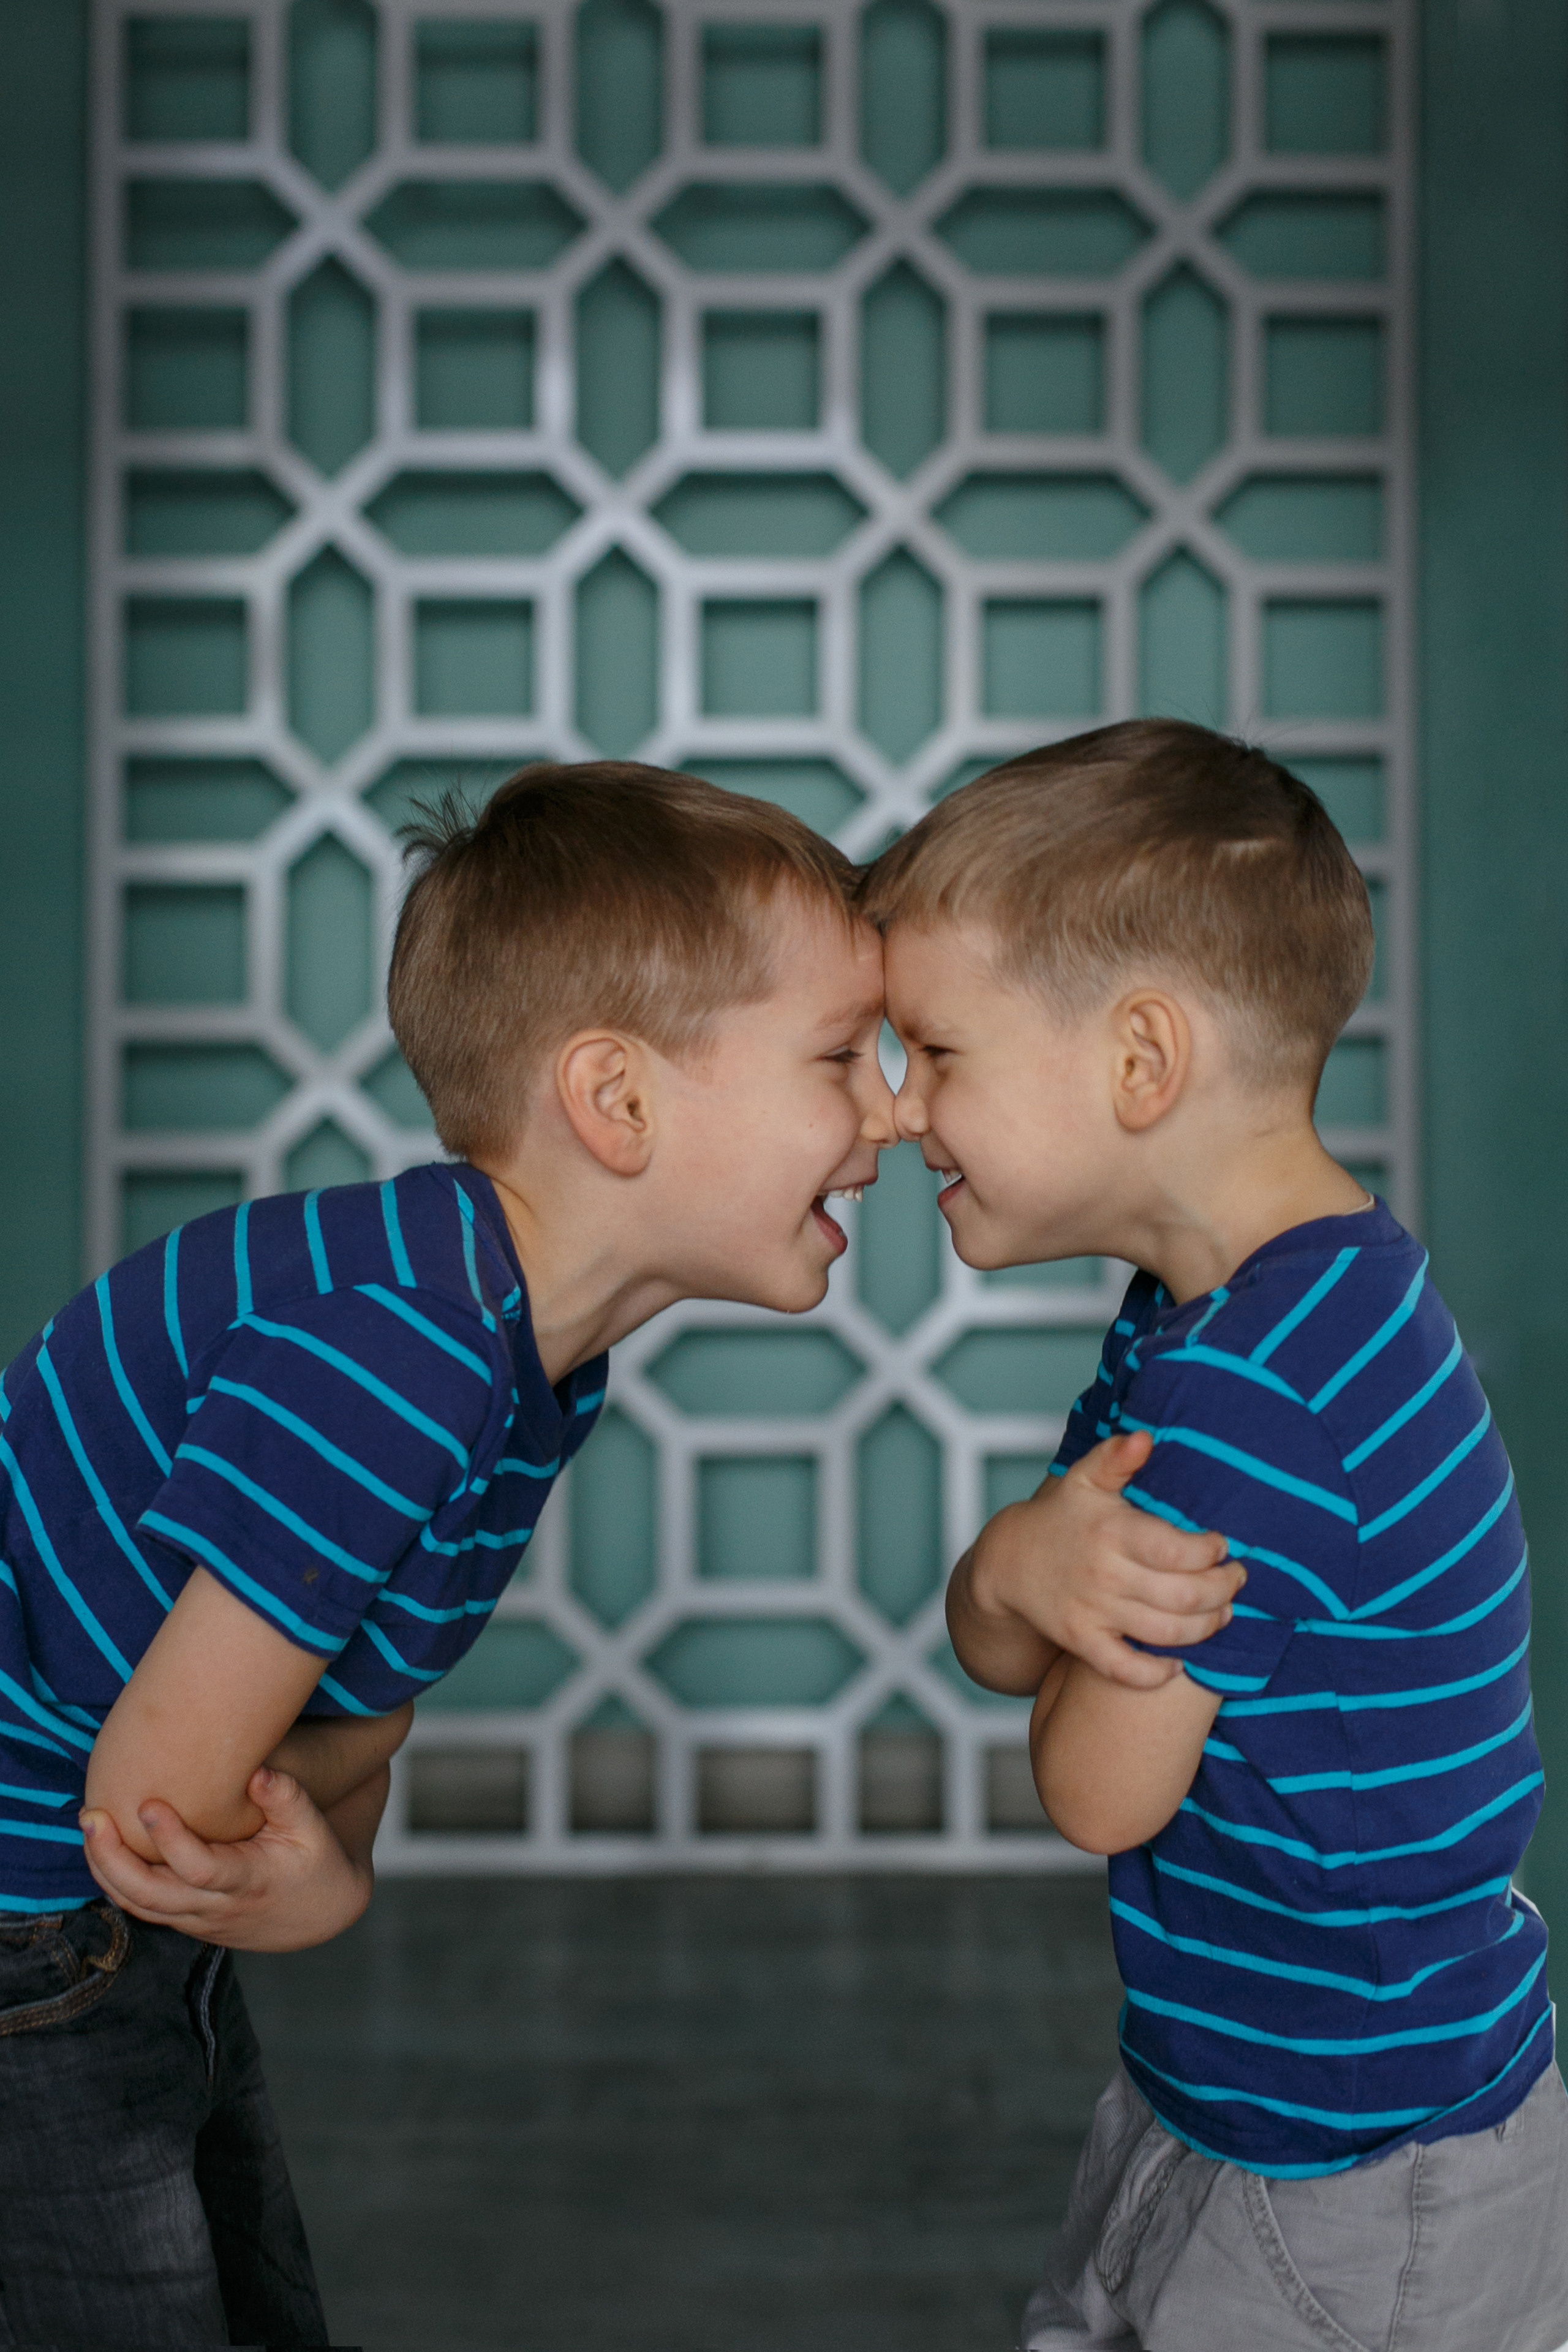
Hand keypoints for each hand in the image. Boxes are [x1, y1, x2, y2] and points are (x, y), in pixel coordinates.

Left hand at [78, 1764, 374, 1952]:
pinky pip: (141, 1907)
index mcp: (249, 1882)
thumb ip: (286, 1797)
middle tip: (91, 1817)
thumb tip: (257, 1772)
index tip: (148, 1803)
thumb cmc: (314, 1861)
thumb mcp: (313, 1827)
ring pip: (138, 1906)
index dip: (170, 1840)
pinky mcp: (187, 1922)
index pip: (199, 1869)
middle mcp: (216, 1908)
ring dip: (105, 1870)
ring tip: (89, 1826)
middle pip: (151, 1896)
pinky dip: (115, 1880)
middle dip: (113, 1859)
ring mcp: (197, 1920)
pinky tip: (101, 1848)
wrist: (319, 1913)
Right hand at [955, 1430, 1244, 1691]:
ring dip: (1206, 1628)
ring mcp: (1093, 1612)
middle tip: (1236, 1581)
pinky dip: (1156, 1673)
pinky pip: (1124, 1669)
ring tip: (1222, 1613)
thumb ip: (1115, 1458)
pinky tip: (1179, 1664)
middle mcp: (1104, 1574)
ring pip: (1165, 1633)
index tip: (1222, 1545)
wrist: (1008, 1563)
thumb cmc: (1059, 1518)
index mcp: (1111, 1531)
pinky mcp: (1082, 1641)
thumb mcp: (1083, 1479)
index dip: (1210, 1551)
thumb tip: (1145, 1438)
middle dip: (1222, 1591)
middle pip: (1183, 1595)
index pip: (1177, 1548)